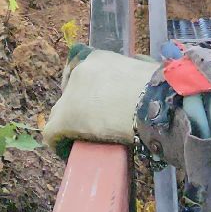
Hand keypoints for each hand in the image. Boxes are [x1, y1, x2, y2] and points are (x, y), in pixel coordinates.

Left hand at [43, 47, 158, 156]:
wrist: (152, 104)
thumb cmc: (157, 89)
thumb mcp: (143, 72)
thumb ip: (133, 75)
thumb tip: (138, 82)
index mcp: (97, 59)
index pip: (80, 72)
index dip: (85, 90)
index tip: (94, 102)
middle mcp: (79, 72)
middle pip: (68, 93)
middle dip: (78, 107)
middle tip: (94, 122)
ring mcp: (69, 95)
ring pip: (60, 113)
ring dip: (70, 125)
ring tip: (85, 140)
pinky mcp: (63, 120)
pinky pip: (52, 133)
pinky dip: (59, 143)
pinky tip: (68, 152)